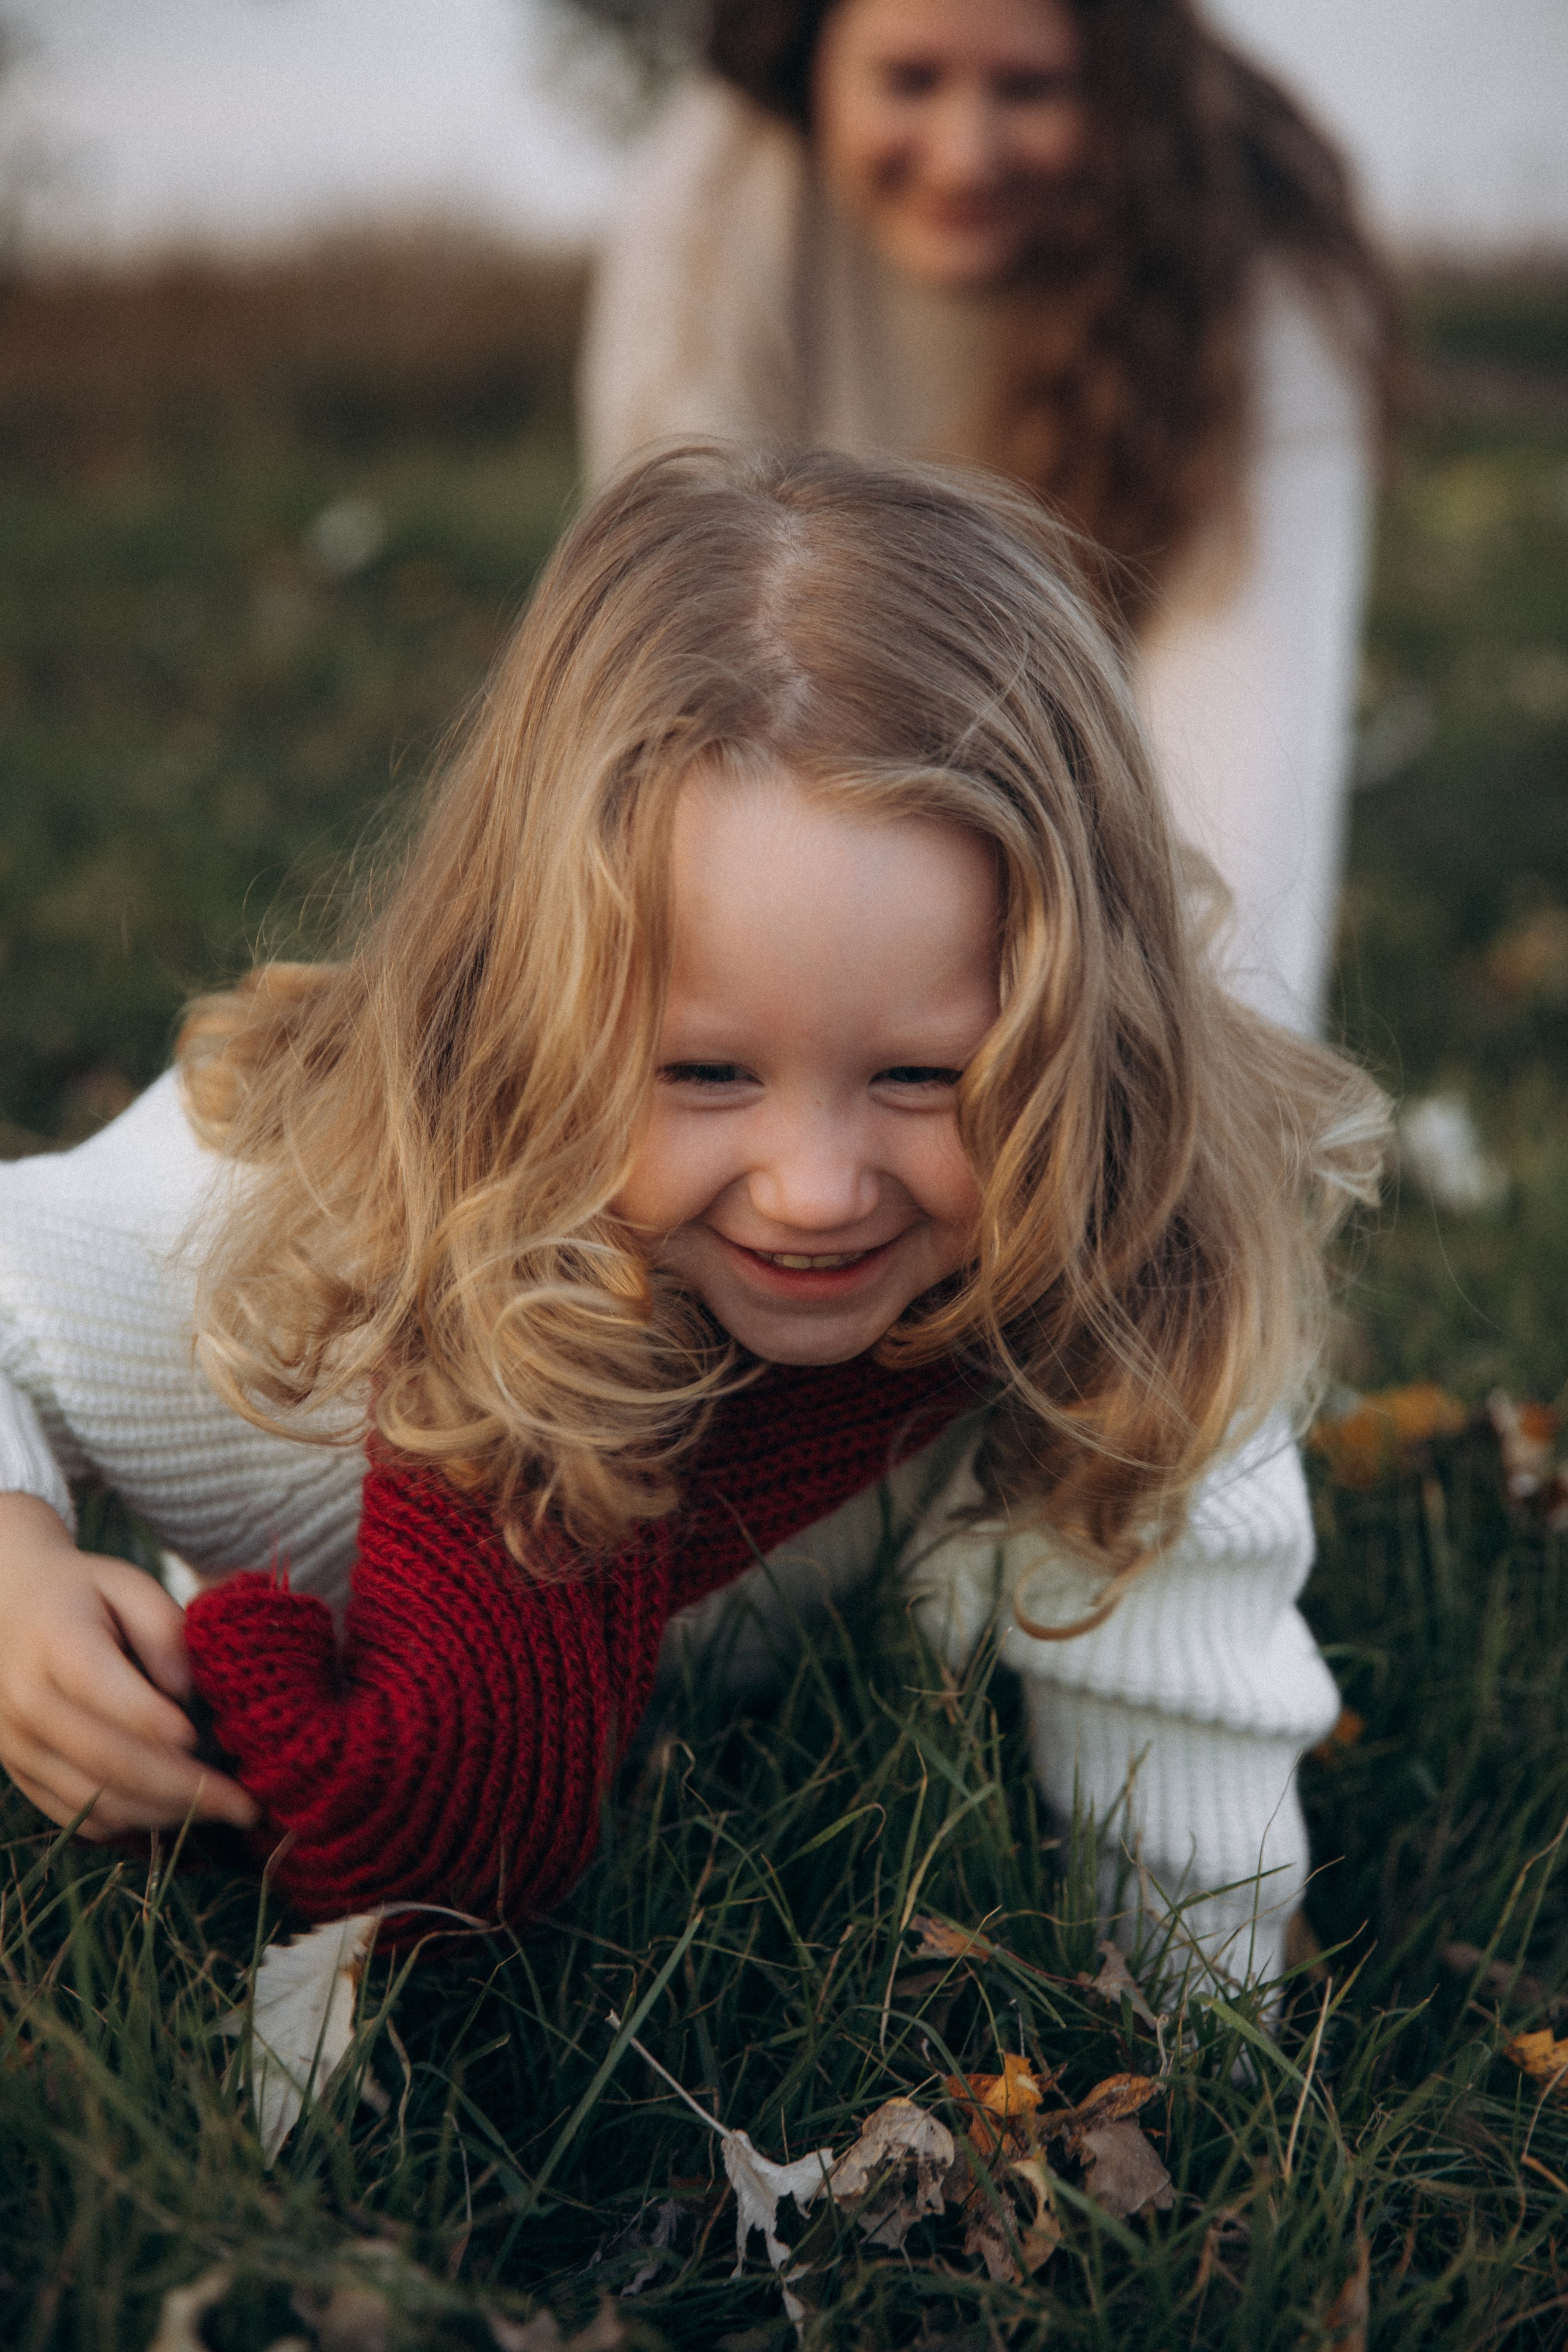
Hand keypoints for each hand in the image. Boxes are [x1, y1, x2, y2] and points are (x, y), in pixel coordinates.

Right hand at [0, 1493, 259, 1838]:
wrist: (13, 1610)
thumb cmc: (87, 1595)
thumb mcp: (129, 1585)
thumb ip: (163, 1629)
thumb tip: (187, 1691)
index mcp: (53, 1641)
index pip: (99, 1687)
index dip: (149, 1717)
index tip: (200, 1735)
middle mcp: (26, 1700)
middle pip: (106, 1758)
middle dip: (182, 1787)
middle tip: (244, 1802)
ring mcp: (18, 1746)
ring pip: (95, 1799)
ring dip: (165, 1813)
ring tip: (224, 1808)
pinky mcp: (23, 1775)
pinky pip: (77, 1817)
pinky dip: (132, 1822)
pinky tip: (179, 1810)